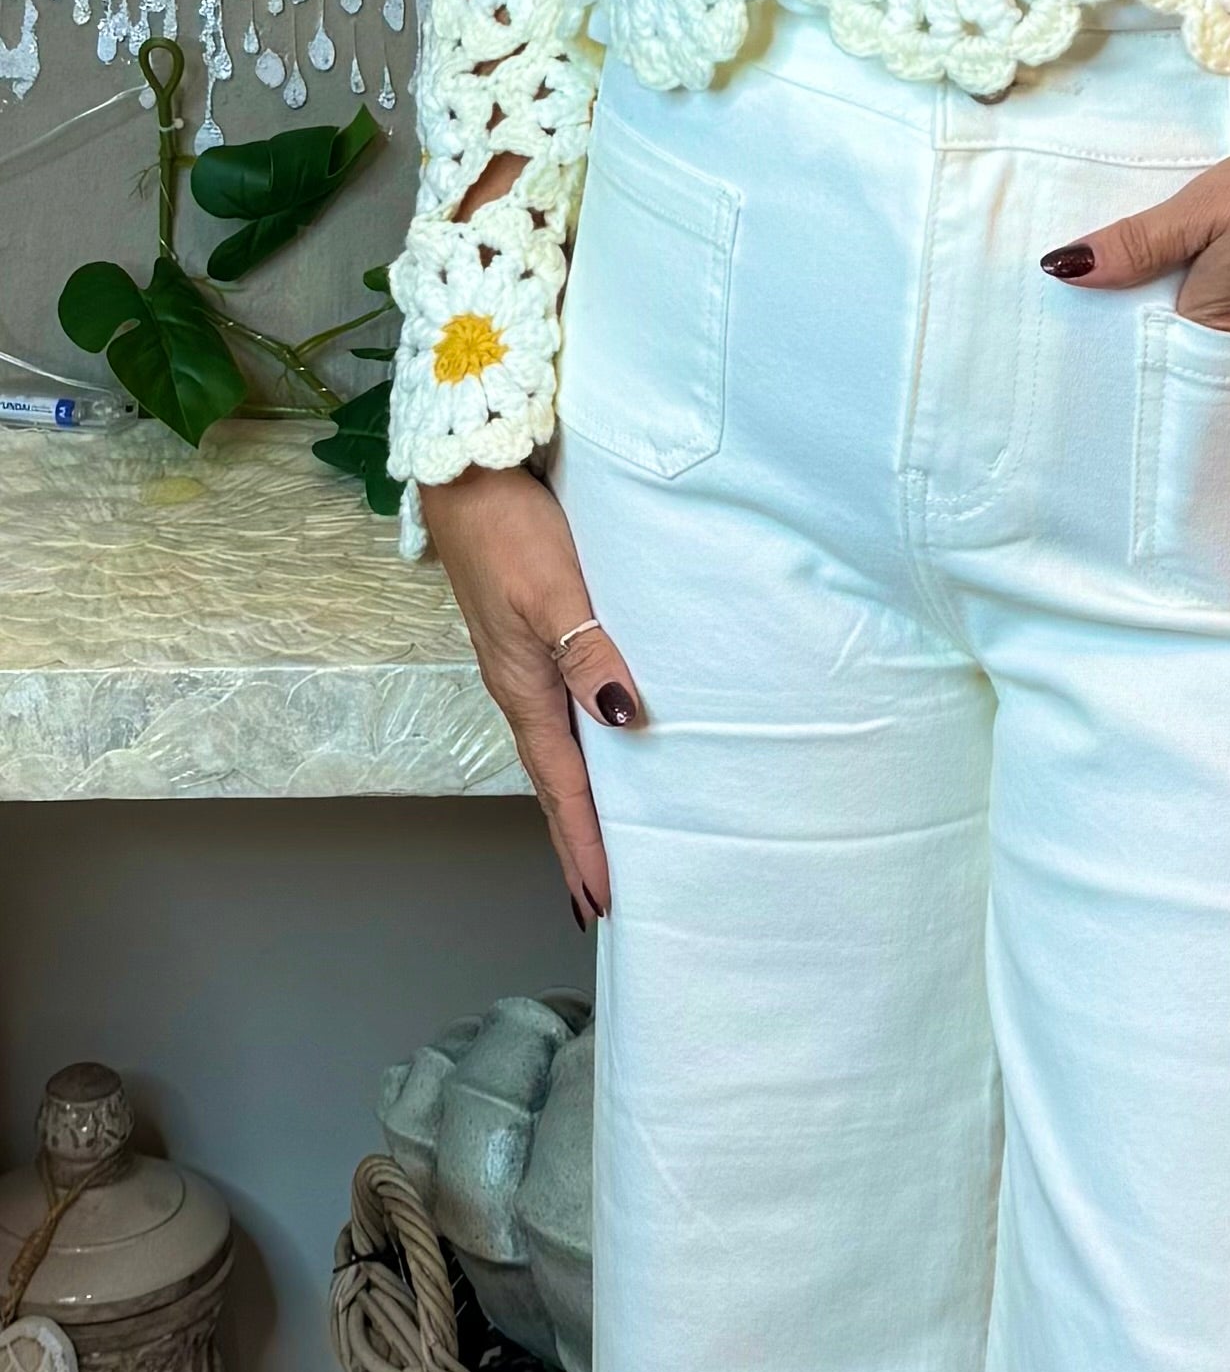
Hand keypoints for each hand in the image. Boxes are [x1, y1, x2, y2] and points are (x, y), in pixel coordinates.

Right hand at [418, 464, 641, 922]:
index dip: (584, 843)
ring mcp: (524, 665)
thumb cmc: (509, 527)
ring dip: (578, 802)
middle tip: (600, 897)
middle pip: (555, 782)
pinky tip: (597, 750)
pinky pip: (560, 716)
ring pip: (558, 751)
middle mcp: (522, 688)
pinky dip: (578, 753)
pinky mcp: (532, 639)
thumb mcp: (553, 590)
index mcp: (524, 689)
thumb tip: (622, 719)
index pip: (564, 786)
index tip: (602, 899)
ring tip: (600, 845)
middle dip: (576, 841)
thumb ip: (588, 652)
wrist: (466, 472)